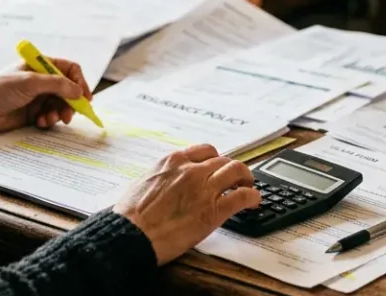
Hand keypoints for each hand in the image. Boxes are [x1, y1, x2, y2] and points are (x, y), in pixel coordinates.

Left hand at [0, 58, 92, 133]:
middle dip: (70, 103)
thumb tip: (79, 91)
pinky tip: (40, 122)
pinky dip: (48, 121)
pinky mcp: (32, 114)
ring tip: (50, 119)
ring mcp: (37, 98)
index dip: (80, 82)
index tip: (85, 97)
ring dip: (58, 114)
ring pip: (60, 106)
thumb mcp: (31, 82)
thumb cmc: (1, 88)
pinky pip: (49, 118)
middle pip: (68, 91)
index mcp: (41, 66)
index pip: (69, 70)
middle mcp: (42, 81)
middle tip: (69, 115)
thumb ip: (57, 85)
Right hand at [113, 144, 260, 265]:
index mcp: (172, 162)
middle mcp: (191, 170)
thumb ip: (160, 178)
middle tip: (236, 179)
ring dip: (246, 178)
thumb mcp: (143, 183)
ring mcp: (205, 188)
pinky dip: (252, 196)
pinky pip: (243, 196)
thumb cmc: (130, 215)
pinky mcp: (214, 210)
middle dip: (232, 169)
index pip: (204, 151)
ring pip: (237, 171)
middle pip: (223, 160)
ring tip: (249, 186)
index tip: (217, 166)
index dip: (215, 159)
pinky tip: (254, 201)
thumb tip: (163, 183)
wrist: (131, 234)